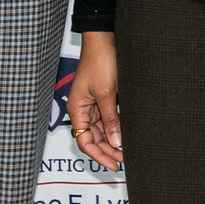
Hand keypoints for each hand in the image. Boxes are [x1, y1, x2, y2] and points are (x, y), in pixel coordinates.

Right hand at [66, 32, 123, 170]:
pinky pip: (107, 118)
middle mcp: (83, 109)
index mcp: (77, 110)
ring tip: (128, 151)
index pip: (84, 142)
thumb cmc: (100, 61)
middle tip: (125, 160)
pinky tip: (126, 135)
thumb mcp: (106, 93)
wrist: (104, 38)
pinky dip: (116, 128)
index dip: (99, 156)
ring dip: (113, 141)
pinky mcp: (102, 97)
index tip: (115, 165)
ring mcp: (92, 104)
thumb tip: (116, 142)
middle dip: (108, 151)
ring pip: (101, 130)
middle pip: (93, 138)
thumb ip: (110, 119)